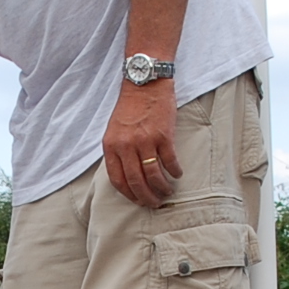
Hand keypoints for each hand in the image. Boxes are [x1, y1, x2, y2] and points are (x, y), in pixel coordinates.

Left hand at [102, 76, 181, 206]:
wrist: (145, 84)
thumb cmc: (130, 107)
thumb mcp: (114, 130)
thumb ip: (117, 151)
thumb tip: (126, 175)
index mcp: (111, 146)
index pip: (117, 180)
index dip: (128, 194)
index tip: (137, 200)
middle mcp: (126, 146)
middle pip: (136, 182)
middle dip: (146, 198)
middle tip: (155, 203)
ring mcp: (145, 141)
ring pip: (153, 176)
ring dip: (162, 188)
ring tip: (167, 192)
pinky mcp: (163, 136)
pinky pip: (169, 162)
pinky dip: (174, 171)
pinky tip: (177, 174)